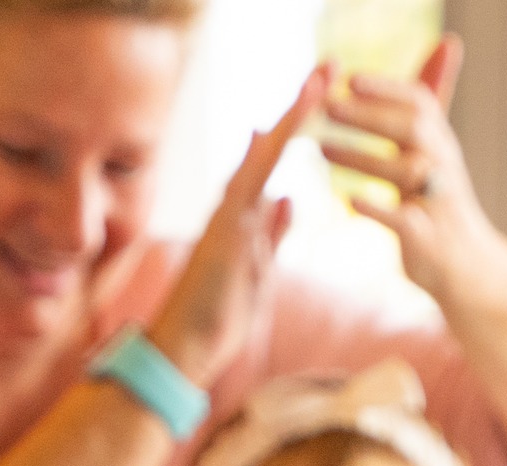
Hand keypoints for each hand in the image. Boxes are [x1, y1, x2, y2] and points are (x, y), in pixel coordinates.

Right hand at [149, 70, 329, 389]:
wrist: (181, 353)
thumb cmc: (214, 324)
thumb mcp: (258, 275)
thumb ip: (272, 237)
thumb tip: (289, 200)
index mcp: (242, 227)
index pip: (269, 171)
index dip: (291, 135)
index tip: (313, 98)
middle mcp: (232, 215)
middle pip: (267, 153)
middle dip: (296, 113)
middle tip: (325, 71)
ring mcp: (227, 220)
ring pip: (261, 159)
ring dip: (290, 119)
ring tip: (319, 80)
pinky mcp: (224, 231)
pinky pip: (251, 182)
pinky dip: (270, 151)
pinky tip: (285, 122)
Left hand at [318, 35, 499, 305]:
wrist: (467, 268)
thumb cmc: (442, 208)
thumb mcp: (436, 153)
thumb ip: (426, 110)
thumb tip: (442, 46)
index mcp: (440, 144)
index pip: (419, 101)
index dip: (386, 88)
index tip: (350, 78)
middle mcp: (441, 166)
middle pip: (408, 129)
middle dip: (367, 115)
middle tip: (327, 106)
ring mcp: (435, 201)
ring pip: (402, 170)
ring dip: (360, 156)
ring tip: (321, 149)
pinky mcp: (425, 238)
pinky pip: (401, 219)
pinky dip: (376, 208)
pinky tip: (348, 200)